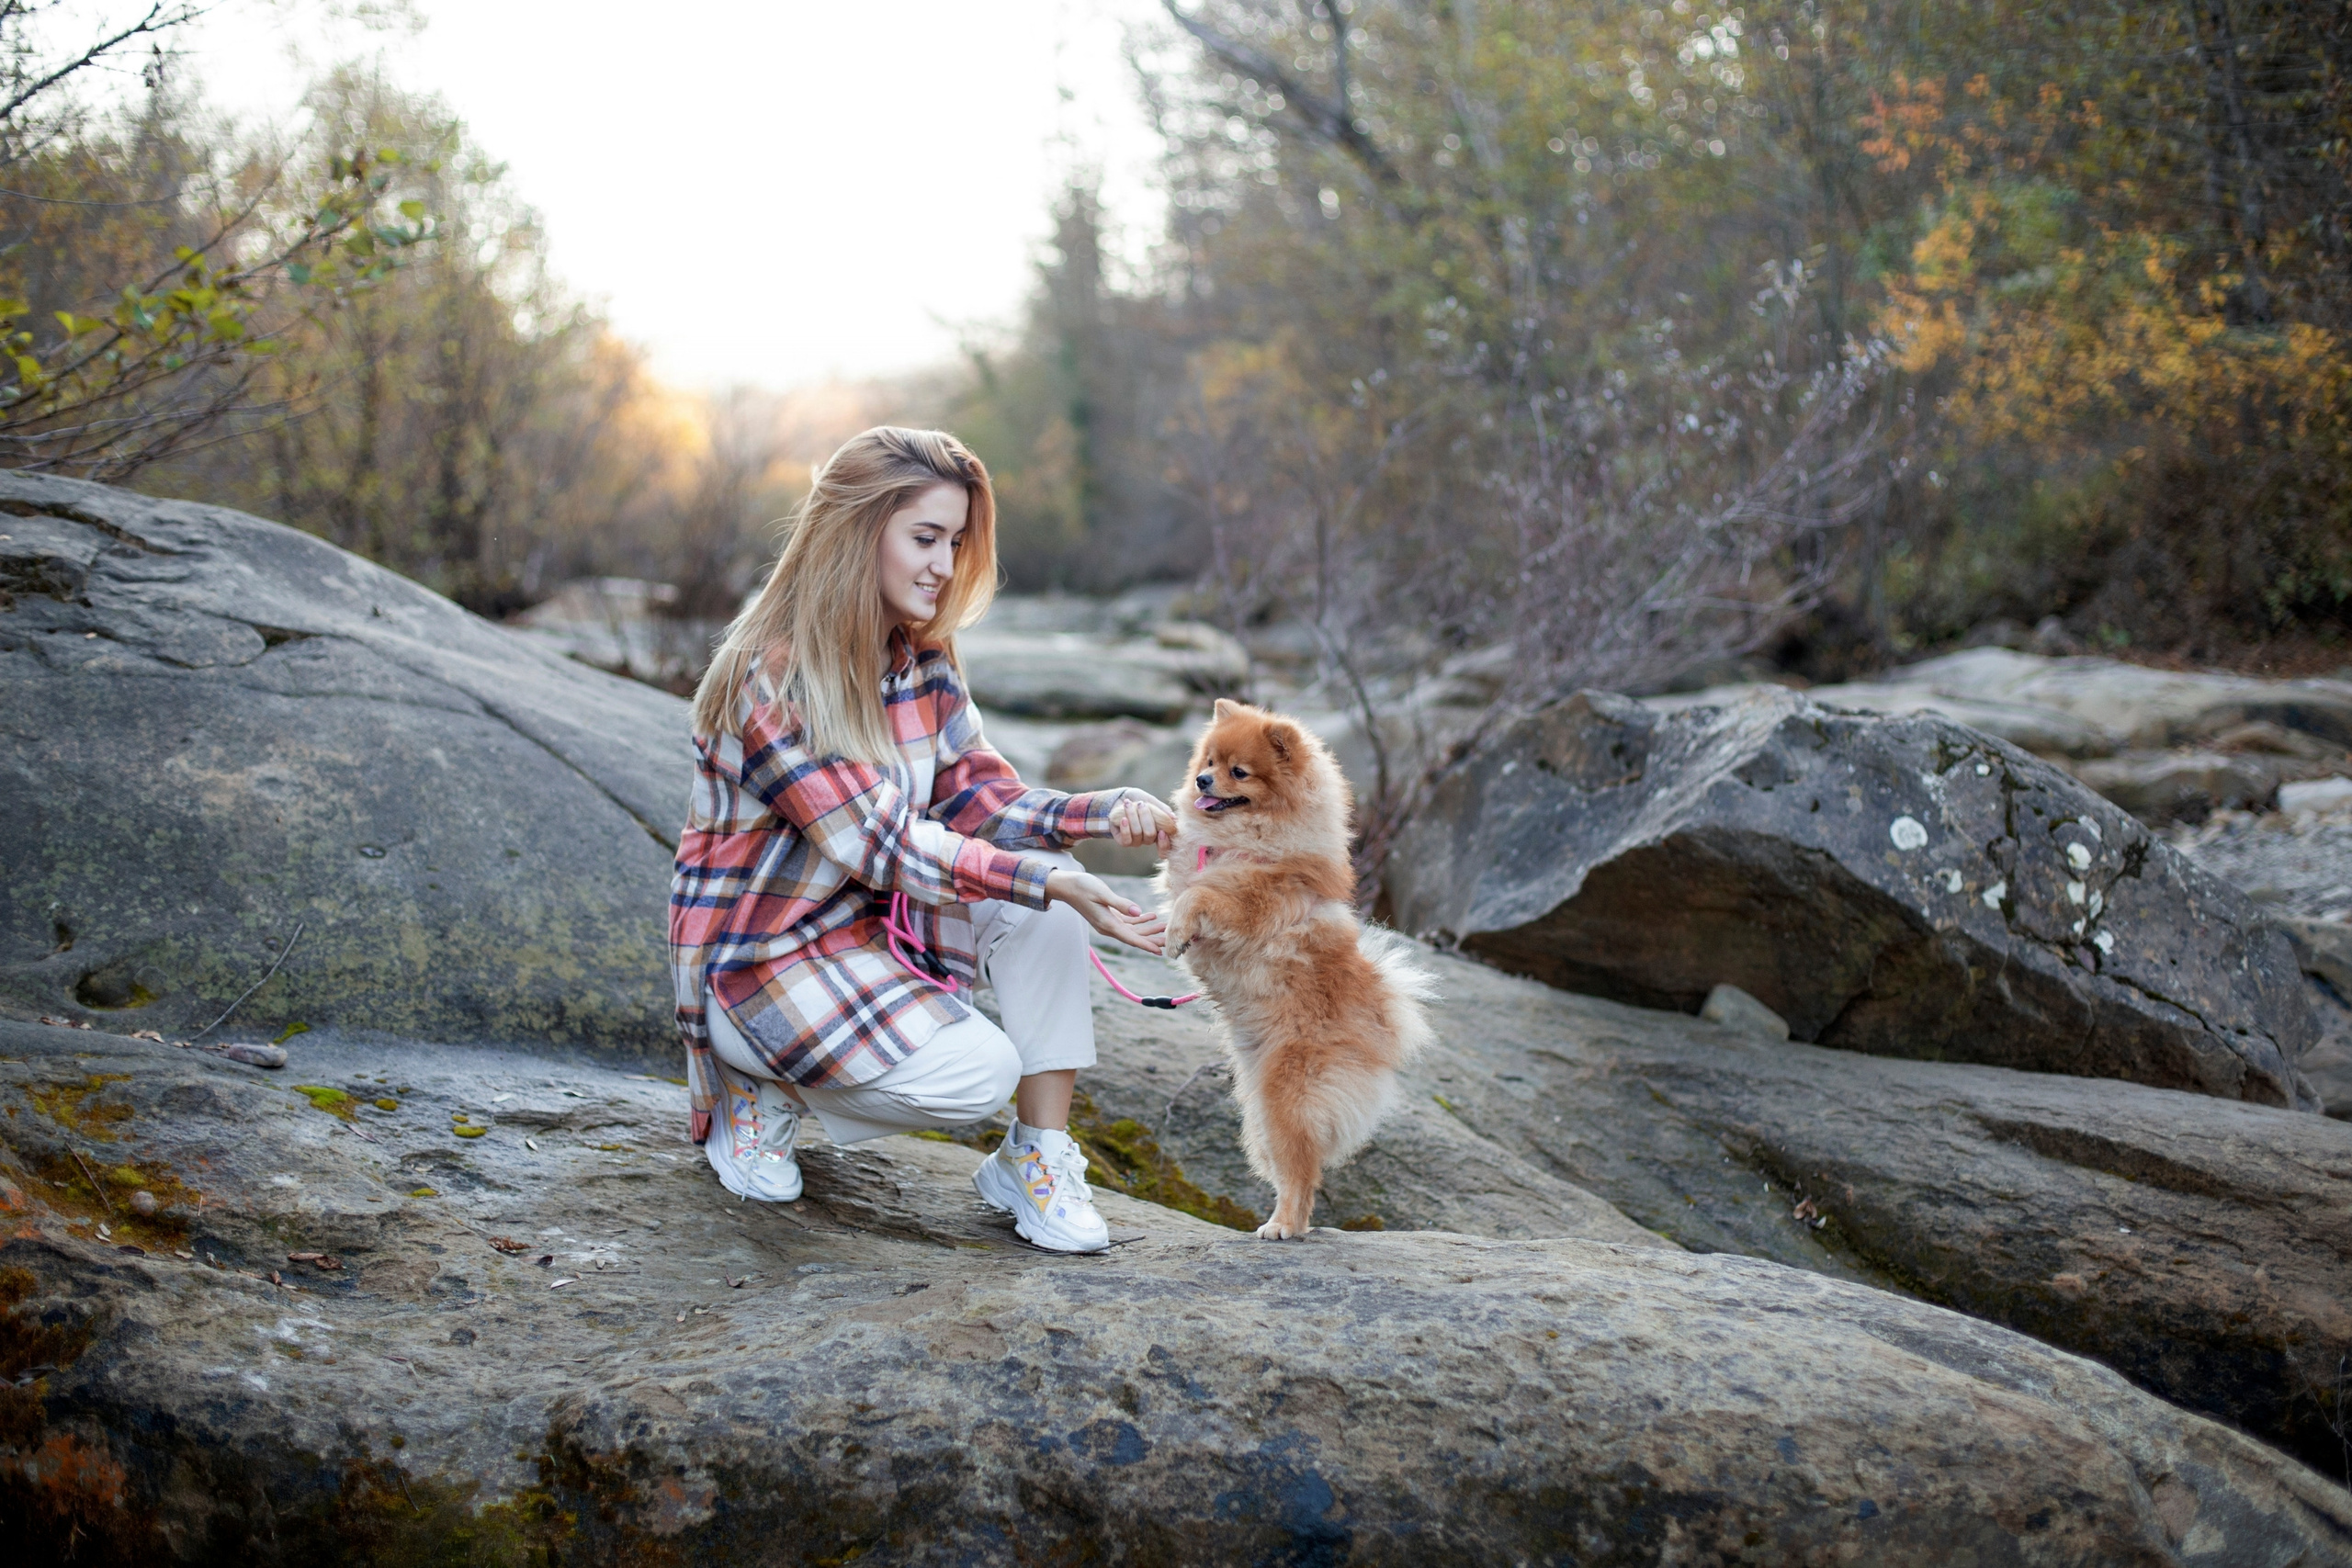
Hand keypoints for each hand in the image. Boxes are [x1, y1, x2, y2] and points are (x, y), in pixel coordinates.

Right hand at [1045, 868, 1167, 955]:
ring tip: (1165, 926)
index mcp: (1108, 924)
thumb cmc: (1083, 887)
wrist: (1066, 886)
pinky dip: (1139, 921)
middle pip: (1134, 938)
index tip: (1160, 951)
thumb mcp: (1102, 893)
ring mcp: (1108, 922)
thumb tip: (1138, 912)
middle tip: (1170, 940)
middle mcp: (1109, 927)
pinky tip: (1151, 916)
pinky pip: (1127, 923)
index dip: (1146, 945)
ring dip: (1148, 930)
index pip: (1131, 939)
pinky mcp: (1108, 916)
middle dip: (1152, 939)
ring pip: (1133, 931)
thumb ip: (1120, 903)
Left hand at [1107, 792, 1175, 852]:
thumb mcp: (1152, 801)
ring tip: (1128, 804)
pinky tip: (1124, 818)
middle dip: (1145, 817)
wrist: (1120, 798)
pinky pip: (1126, 839)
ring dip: (1133, 816)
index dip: (1165, 843)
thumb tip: (1174, 818)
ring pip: (1137, 833)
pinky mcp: (1124, 841)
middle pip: (1151, 834)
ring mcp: (1136, 841)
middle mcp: (1149, 839)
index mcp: (1160, 831)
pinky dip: (1125, 828)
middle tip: (1140, 803)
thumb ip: (1162, 809)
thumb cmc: (1138, 799)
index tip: (1162, 831)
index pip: (1165, 845)